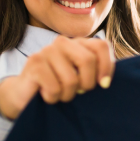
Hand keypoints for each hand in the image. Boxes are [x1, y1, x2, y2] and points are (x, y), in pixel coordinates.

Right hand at [0, 35, 115, 119]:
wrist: (25, 94)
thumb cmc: (60, 86)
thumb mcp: (83, 78)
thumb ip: (99, 72)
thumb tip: (115, 79)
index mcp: (78, 43)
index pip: (102, 46)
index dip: (107, 67)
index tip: (104, 85)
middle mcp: (62, 42)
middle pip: (88, 61)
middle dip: (87, 84)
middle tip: (79, 92)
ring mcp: (46, 51)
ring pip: (72, 79)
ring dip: (68, 95)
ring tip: (60, 93)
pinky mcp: (34, 64)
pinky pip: (55, 88)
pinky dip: (54, 98)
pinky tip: (47, 95)